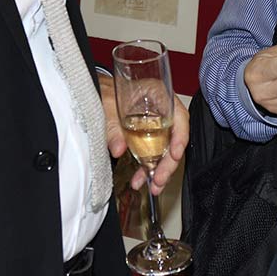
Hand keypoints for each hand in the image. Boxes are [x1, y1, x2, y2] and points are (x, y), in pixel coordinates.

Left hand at [100, 73, 188, 195]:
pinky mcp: (147, 135)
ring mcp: (156, 123)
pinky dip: (148, 167)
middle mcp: (162, 110)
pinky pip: (153, 153)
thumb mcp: (108, 104)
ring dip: (160, 169)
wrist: (96, 90)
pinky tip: (140, 178)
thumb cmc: (106, 88)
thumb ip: (113, 127)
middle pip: (174, 138)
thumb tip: (118, 149)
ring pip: (165, 149)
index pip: (180, 116)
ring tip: (153, 186)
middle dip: (168, 163)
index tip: (174, 154)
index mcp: (159, 94)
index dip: (180, 137)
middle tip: (159, 180)